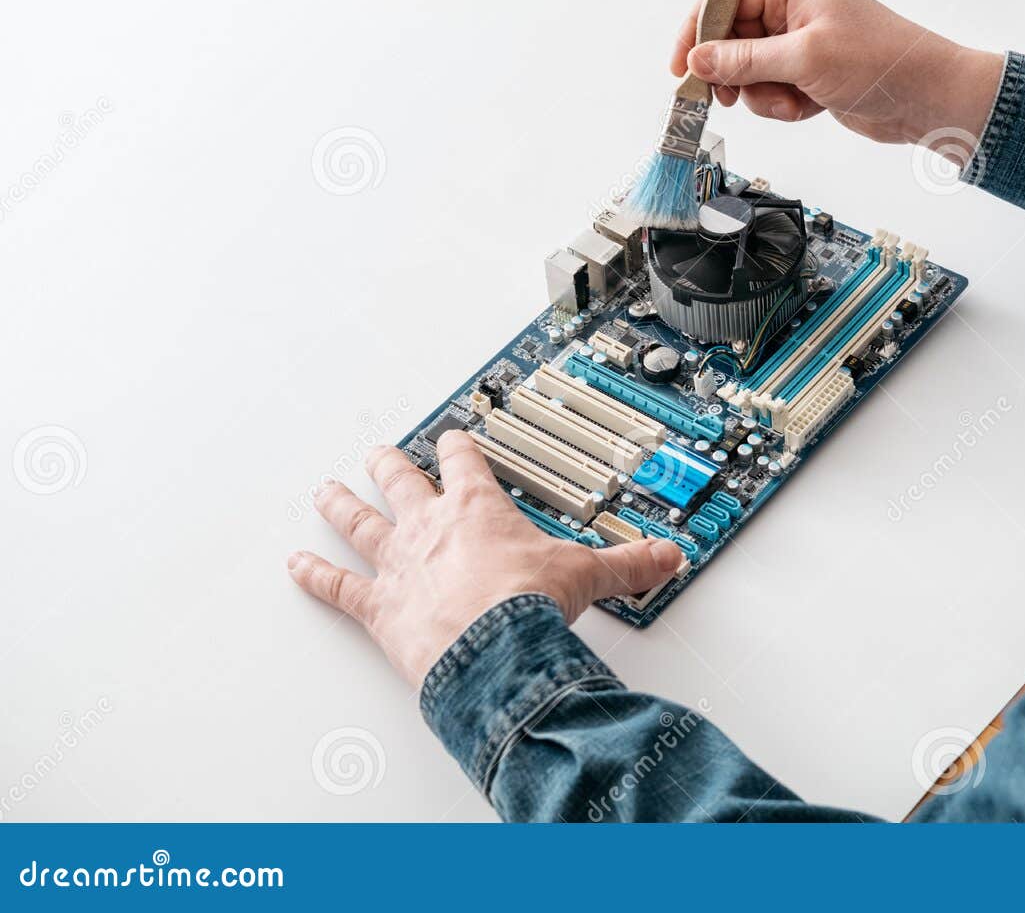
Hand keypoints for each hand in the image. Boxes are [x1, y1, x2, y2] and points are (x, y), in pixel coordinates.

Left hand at [286, 431, 683, 686]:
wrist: (492, 650)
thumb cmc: (527, 607)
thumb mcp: (587, 577)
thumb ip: (628, 565)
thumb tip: (666, 557)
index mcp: (479, 509)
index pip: (466, 462)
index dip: (461, 447)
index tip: (457, 437)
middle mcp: (431, 528)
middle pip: (400, 482)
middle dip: (389, 465)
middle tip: (378, 452)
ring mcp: (398, 565)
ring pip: (359, 523)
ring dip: (340, 505)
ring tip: (324, 491)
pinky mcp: (377, 607)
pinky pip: (337, 588)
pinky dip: (314, 577)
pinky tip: (296, 566)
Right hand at [671, 0, 1003, 154]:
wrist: (928, 98)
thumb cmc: (880, 62)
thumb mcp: (804, 59)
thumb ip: (745, 60)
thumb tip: (698, 59)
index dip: (697, 29)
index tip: (680, 65)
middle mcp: (793, 7)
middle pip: (731, 38)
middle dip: (734, 73)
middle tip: (730, 98)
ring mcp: (800, 42)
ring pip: (749, 72)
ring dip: (763, 95)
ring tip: (794, 101)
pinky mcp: (809, 73)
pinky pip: (772, 91)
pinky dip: (784, 105)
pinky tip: (812, 107)